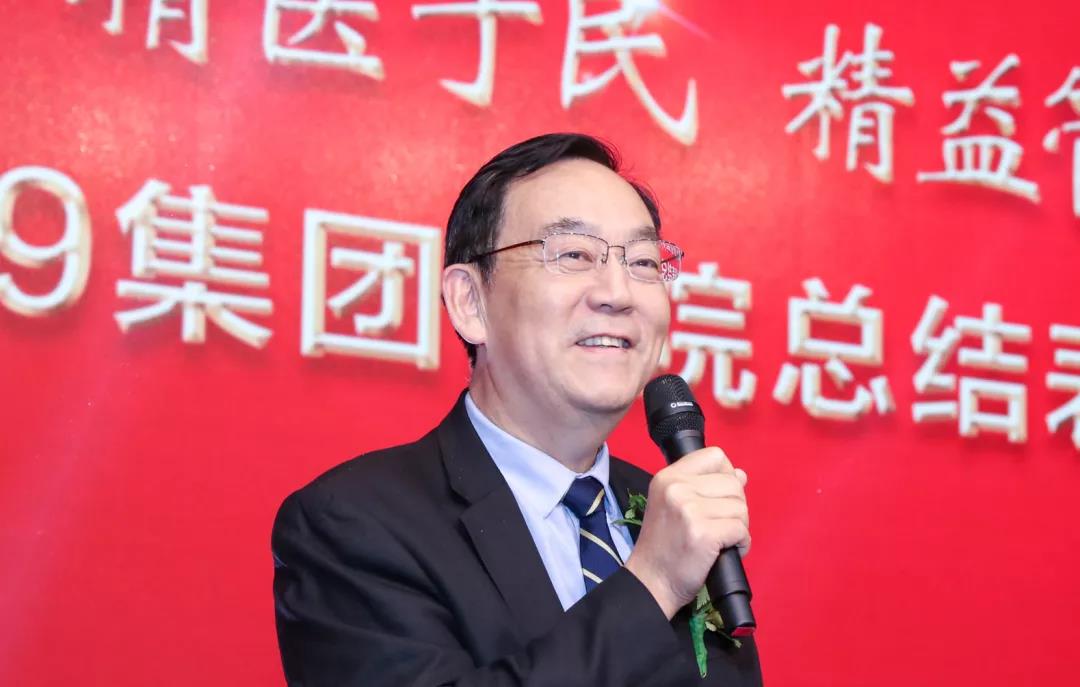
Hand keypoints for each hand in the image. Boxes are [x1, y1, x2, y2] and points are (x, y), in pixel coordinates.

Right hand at [624, 447, 749, 619]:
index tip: (717, 498)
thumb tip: (740, 475)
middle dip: (735, 506)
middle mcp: (677, 488)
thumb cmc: (664, 546)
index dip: (725, 476)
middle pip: (733, 483)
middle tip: (720, 525)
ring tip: (721, 539)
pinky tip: (725, 550)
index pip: (715, 456)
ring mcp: (689, 510)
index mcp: (668, 477)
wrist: (651, 582)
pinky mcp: (704, 533)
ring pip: (740, 507)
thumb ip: (705, 487)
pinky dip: (742, 543)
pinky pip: (741, 530)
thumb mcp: (674, 506)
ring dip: (739, 526)